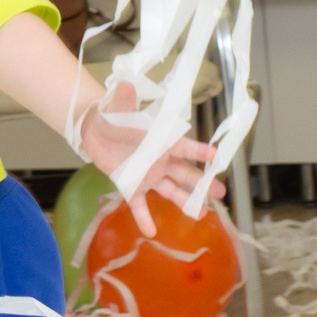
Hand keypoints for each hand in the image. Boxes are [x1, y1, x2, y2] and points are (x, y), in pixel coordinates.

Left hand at [76, 80, 220, 234]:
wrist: (95, 131)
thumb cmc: (114, 117)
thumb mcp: (119, 109)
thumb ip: (125, 101)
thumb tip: (125, 85)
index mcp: (160, 141)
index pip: (184, 147)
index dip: (199, 152)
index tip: (216, 157)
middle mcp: (159, 160)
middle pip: (185, 174)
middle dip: (203, 184)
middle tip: (221, 194)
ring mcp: (147, 175)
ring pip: (170, 190)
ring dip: (185, 202)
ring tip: (201, 215)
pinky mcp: (131, 186)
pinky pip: (140, 204)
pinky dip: (144, 217)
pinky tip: (152, 231)